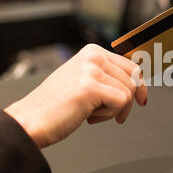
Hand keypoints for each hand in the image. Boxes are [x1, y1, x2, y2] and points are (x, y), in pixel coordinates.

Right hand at [5, 44, 146, 147]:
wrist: (30, 120)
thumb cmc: (56, 106)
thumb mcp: (85, 81)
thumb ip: (107, 77)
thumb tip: (137, 82)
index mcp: (92, 52)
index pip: (130, 65)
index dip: (140, 86)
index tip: (142, 99)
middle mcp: (93, 56)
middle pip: (133, 79)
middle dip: (127, 102)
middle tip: (114, 115)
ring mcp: (91, 70)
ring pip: (128, 92)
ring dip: (113, 110)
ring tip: (91, 113)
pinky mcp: (90, 87)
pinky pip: (121, 102)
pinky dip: (108, 115)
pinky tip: (89, 116)